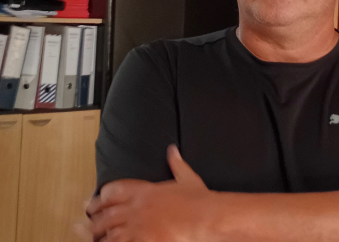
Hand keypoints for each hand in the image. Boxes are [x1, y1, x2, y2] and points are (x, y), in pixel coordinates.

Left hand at [86, 145, 218, 241]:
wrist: (206, 217)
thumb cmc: (198, 200)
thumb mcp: (187, 178)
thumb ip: (176, 164)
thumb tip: (172, 150)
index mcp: (145, 191)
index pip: (114, 192)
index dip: (101, 198)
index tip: (94, 202)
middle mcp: (138, 208)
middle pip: (106, 214)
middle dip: (95, 220)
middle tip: (87, 224)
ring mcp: (138, 226)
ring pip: (109, 233)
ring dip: (100, 236)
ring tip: (95, 238)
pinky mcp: (143, 241)